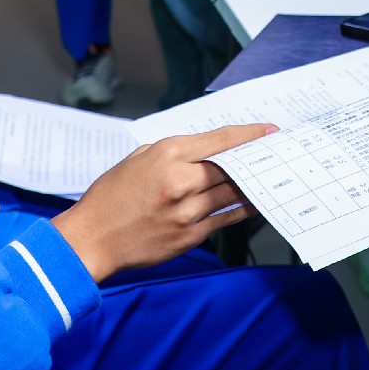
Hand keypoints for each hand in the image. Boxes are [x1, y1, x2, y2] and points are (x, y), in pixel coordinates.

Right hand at [52, 125, 271, 280]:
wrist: (93, 239)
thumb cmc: (111, 196)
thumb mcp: (138, 158)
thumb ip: (174, 151)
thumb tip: (206, 148)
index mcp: (168, 155)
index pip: (221, 140)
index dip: (250, 135)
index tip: (269, 131)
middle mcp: (182, 181)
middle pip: (232, 166)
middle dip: (255, 158)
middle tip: (275, 152)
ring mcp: (188, 211)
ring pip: (233, 193)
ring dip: (253, 184)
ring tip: (269, 176)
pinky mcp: (190, 235)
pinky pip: (226, 218)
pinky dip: (242, 208)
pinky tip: (253, 202)